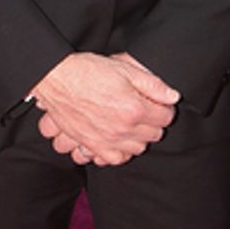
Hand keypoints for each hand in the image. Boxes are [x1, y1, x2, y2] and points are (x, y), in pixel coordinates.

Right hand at [30, 50, 178, 165]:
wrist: (57, 79)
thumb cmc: (88, 71)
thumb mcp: (124, 69)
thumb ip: (153, 85)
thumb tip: (173, 96)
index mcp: (135, 109)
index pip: (166, 117)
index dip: (164, 107)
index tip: (158, 103)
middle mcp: (123, 129)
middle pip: (154, 135)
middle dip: (153, 122)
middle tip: (144, 110)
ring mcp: (107, 140)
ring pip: (138, 149)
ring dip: (139, 137)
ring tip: (130, 123)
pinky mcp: (92, 145)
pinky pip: (116, 159)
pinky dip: (121, 151)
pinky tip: (118, 138)